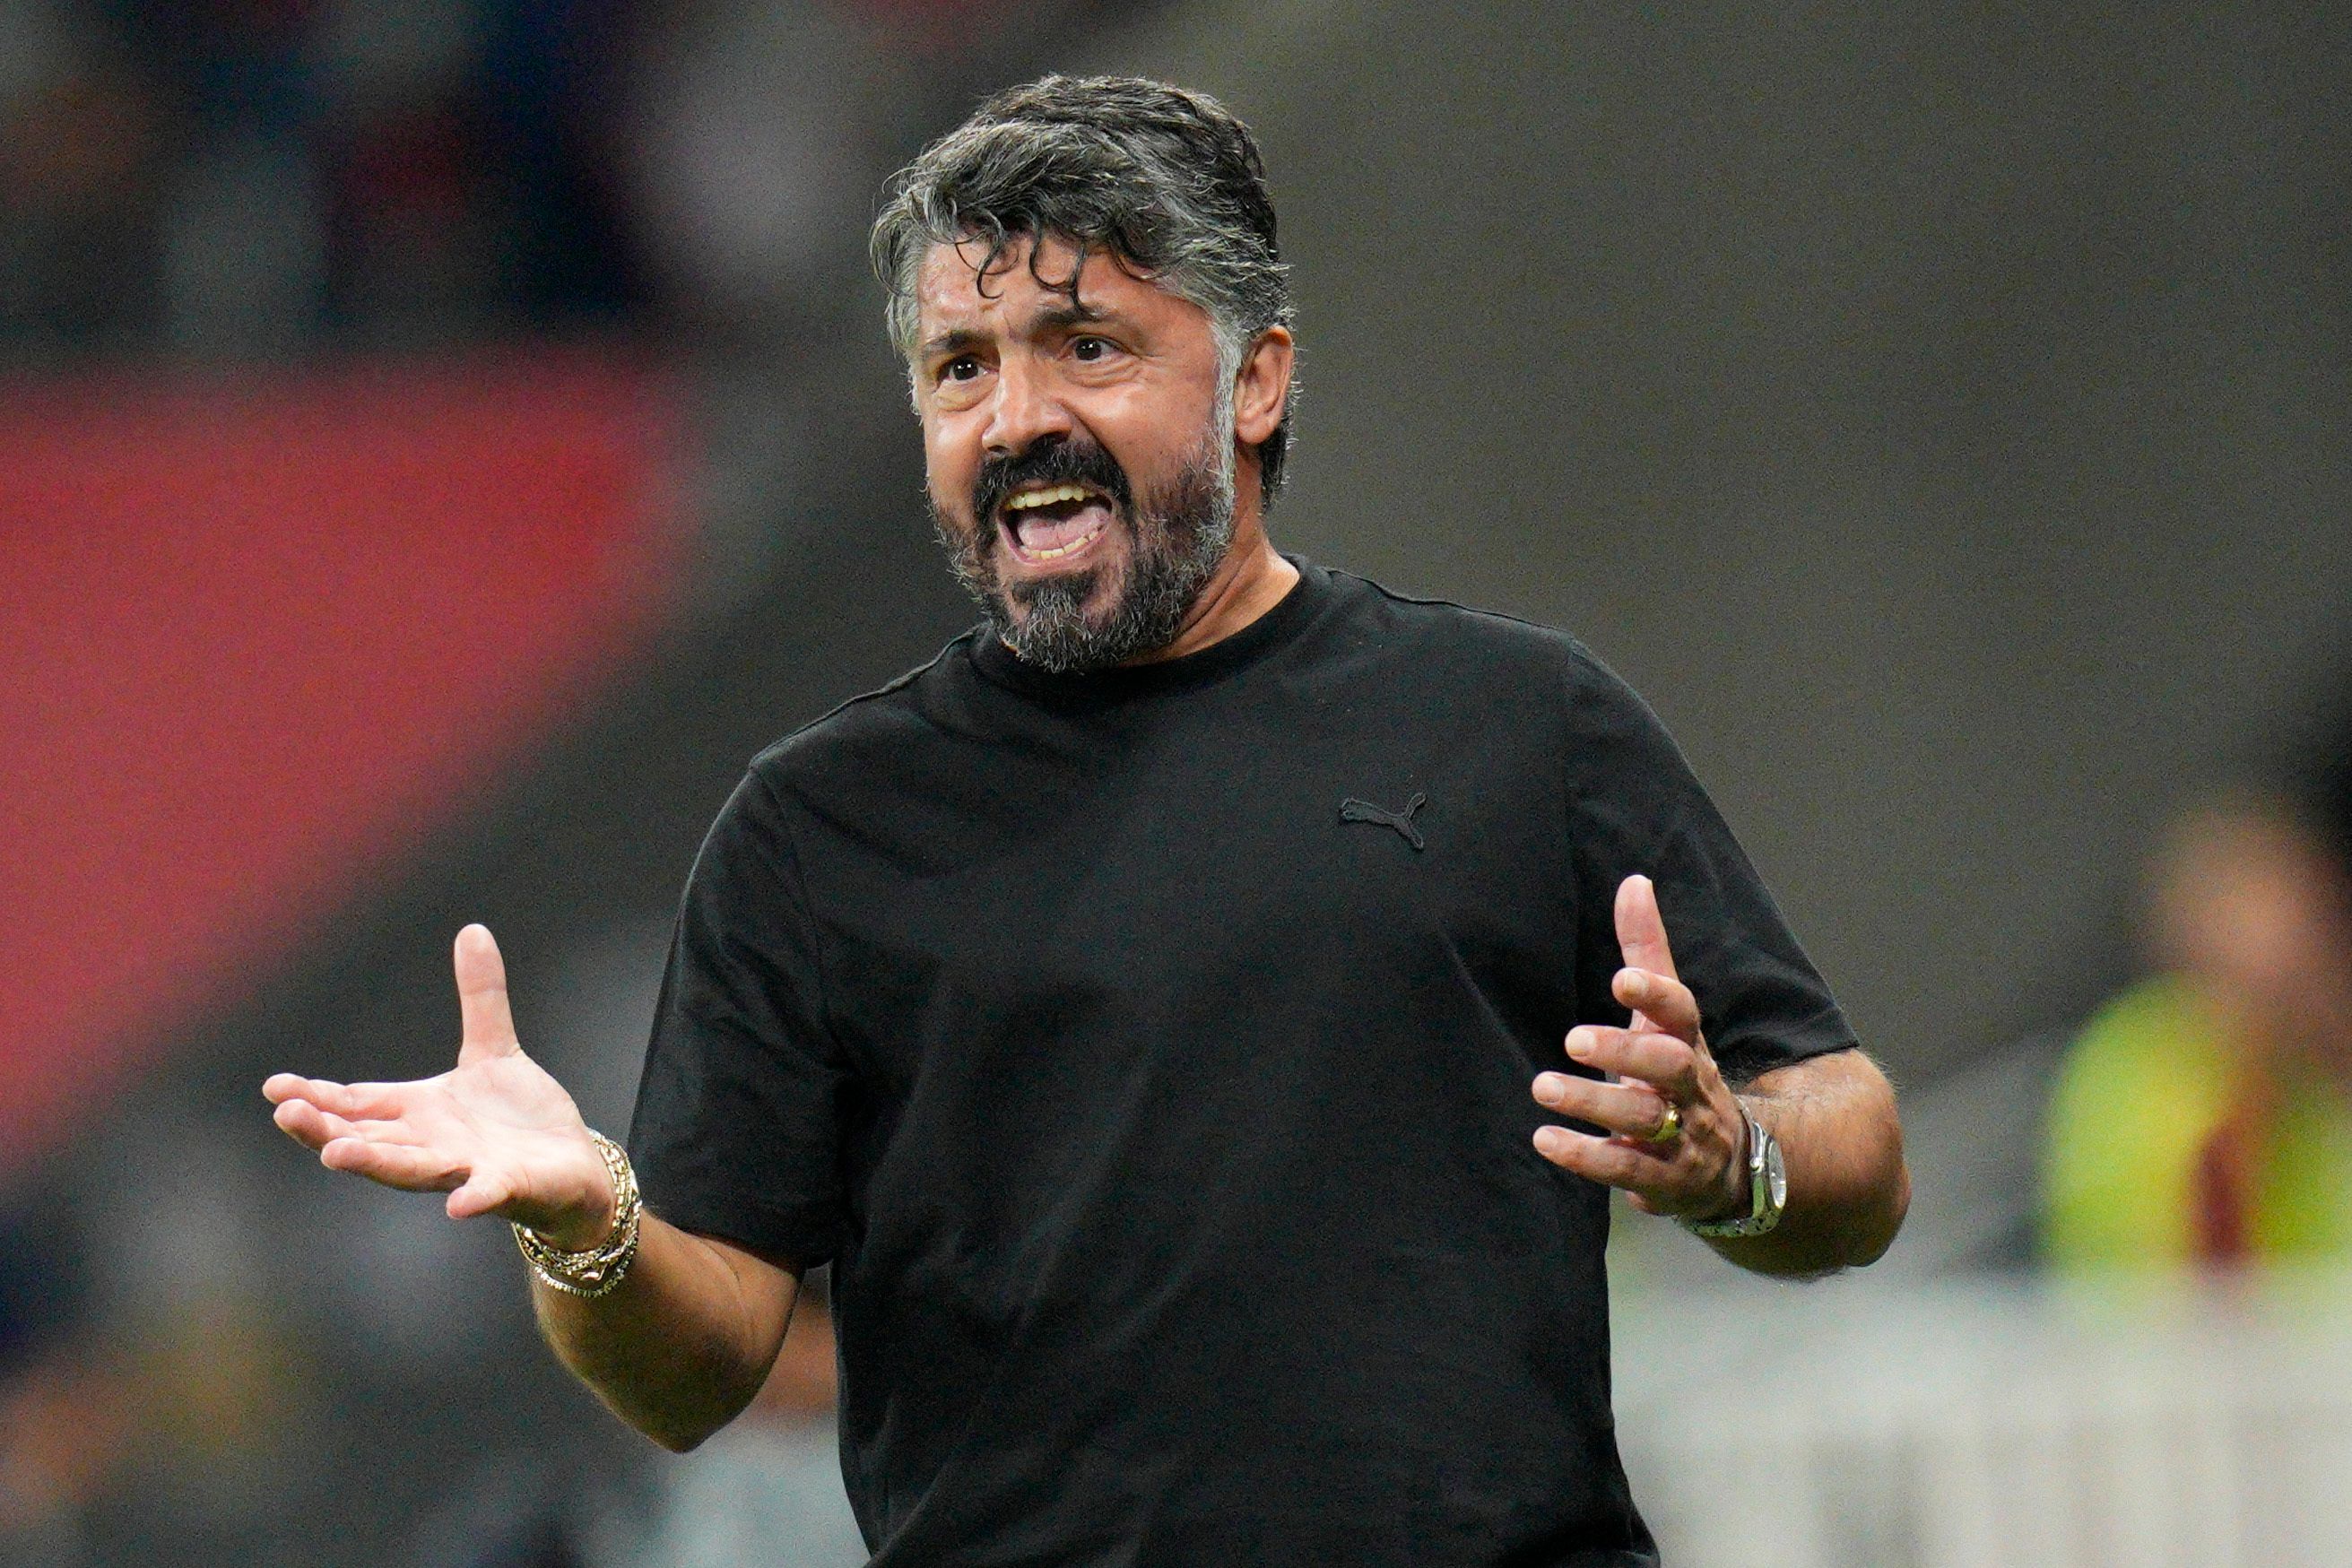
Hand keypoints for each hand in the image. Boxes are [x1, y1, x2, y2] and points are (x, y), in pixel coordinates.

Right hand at [263, 925, 616, 1249]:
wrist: (572, 1167)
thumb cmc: (519, 1118)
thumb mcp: (494, 1050)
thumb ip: (480, 996)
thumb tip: (473, 929)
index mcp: (418, 1112)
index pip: (356, 1105)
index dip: (316, 1097)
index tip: (274, 1087)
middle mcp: (430, 1145)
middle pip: (366, 1139)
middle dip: (325, 1130)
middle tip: (287, 1115)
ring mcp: (465, 1169)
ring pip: (409, 1169)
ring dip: (374, 1162)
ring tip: (337, 1154)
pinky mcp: (507, 1187)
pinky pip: (486, 1194)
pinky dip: (473, 1197)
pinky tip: (459, 1204)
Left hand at [1529, 875, 1749, 1220]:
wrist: (1727, 1164)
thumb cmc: (1679, 1072)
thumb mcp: (1667, 1015)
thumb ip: (1647, 950)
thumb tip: (1634, 881)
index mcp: (1688, 1041)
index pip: (1682, 1013)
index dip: (1656, 995)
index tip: (1621, 980)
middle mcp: (1691, 1088)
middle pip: (1669, 1067)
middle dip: (1625, 1053)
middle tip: (1574, 1039)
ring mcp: (1683, 1137)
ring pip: (1645, 1120)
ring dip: (1594, 1104)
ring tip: (1543, 1087)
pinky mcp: (1664, 1180)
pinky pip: (1627, 1170)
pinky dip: (1587, 1156)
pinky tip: (1546, 1141)